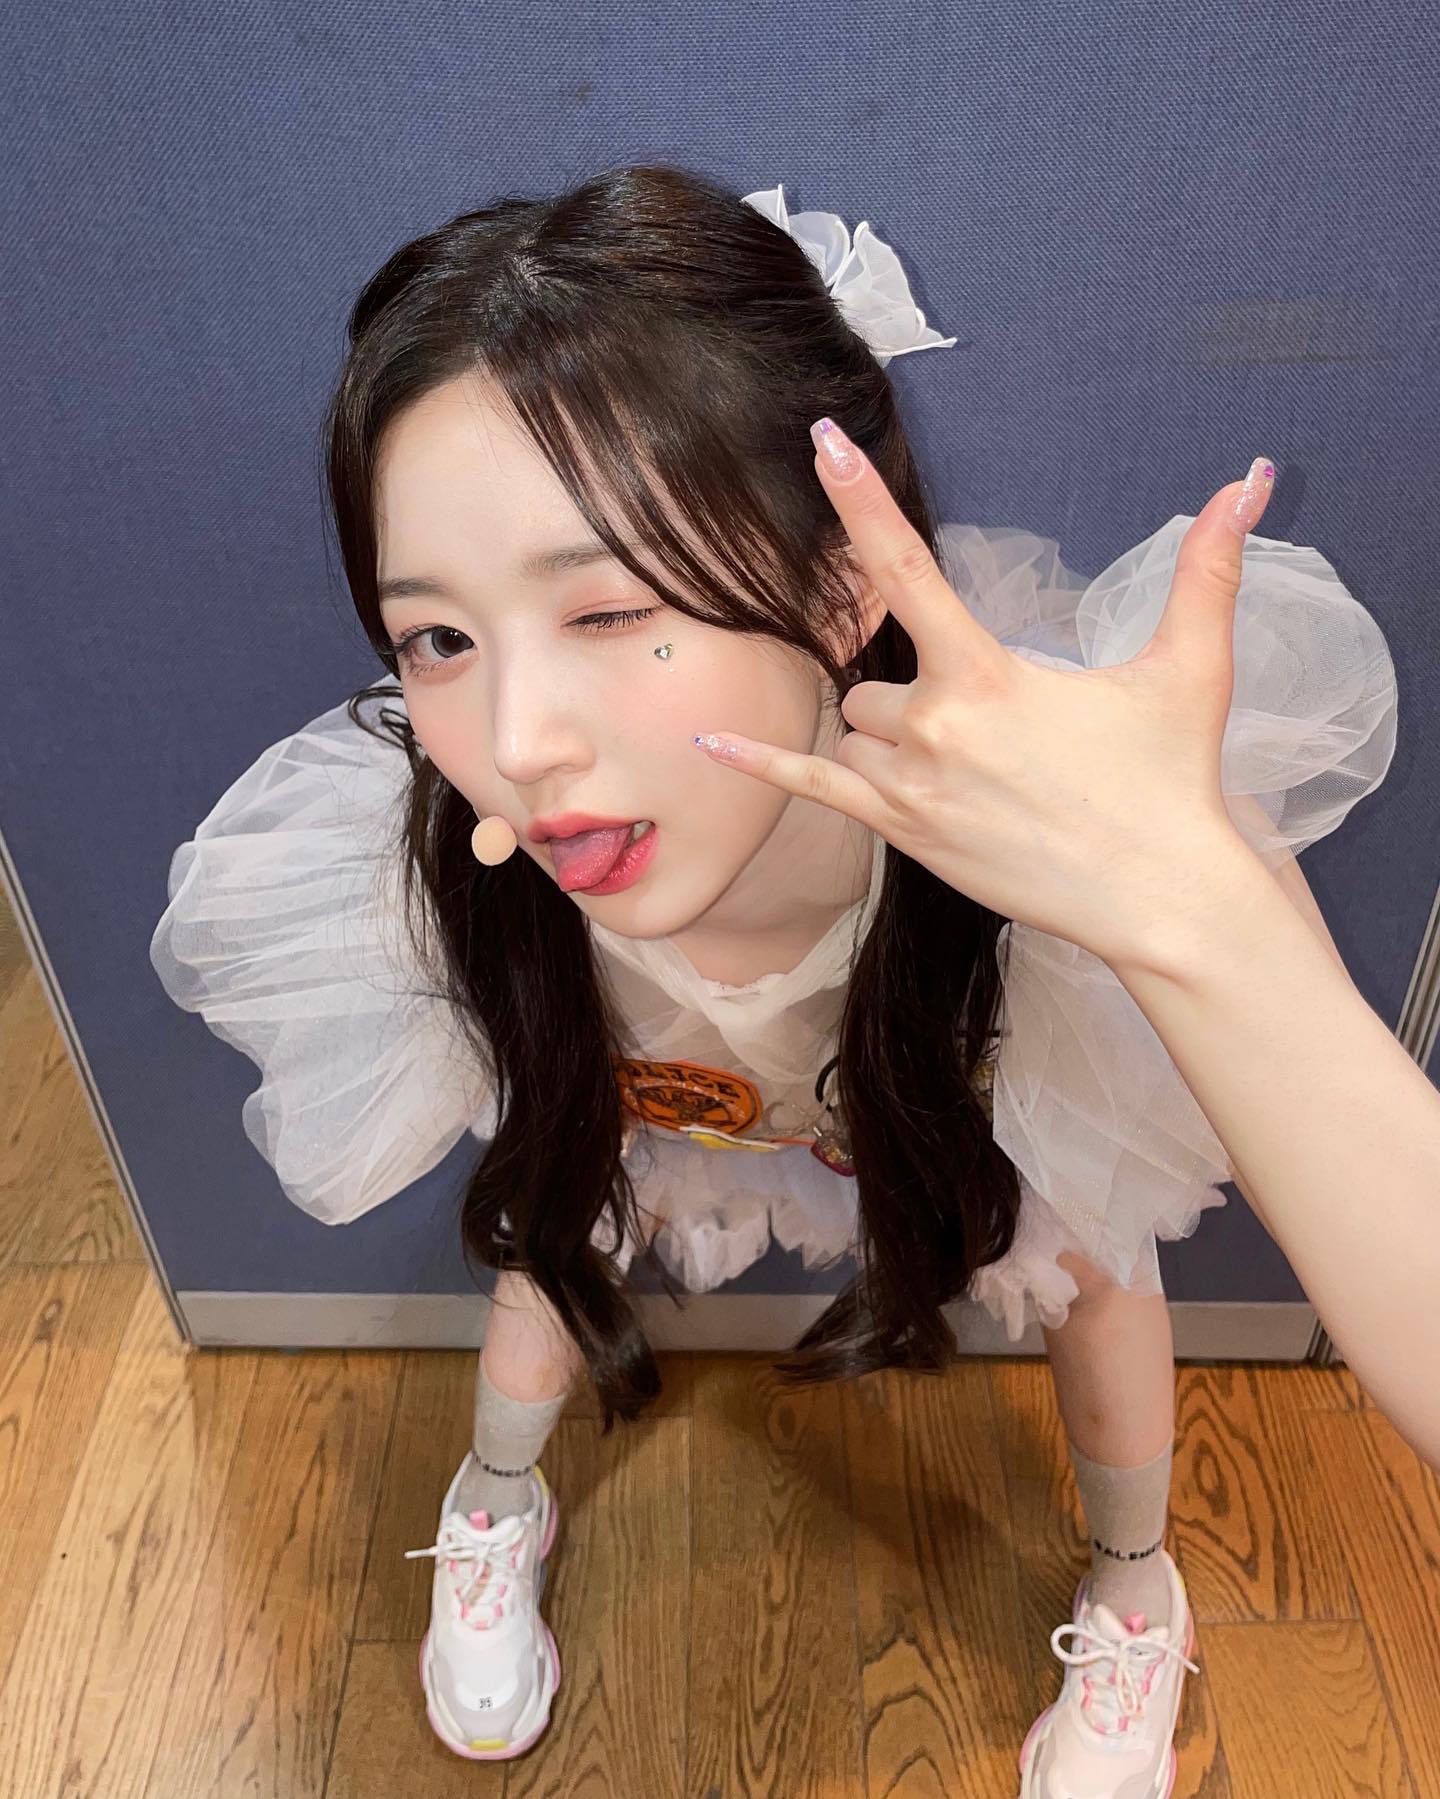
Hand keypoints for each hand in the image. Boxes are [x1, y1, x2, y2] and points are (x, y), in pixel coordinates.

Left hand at [692, 422, 1276, 967]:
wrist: (1161, 898)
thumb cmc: (1171, 781)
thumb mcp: (1190, 669)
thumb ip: (1207, 570)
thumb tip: (1251, 478)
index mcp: (988, 675)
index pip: (908, 570)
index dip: (862, 501)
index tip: (821, 443)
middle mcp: (935, 727)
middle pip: (873, 678)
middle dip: (912, 694)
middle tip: (983, 730)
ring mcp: (910, 788)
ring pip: (852, 730)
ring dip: (884, 736)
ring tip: (967, 773)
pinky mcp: (902, 836)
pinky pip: (813, 785)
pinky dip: (764, 763)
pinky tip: (707, 742)